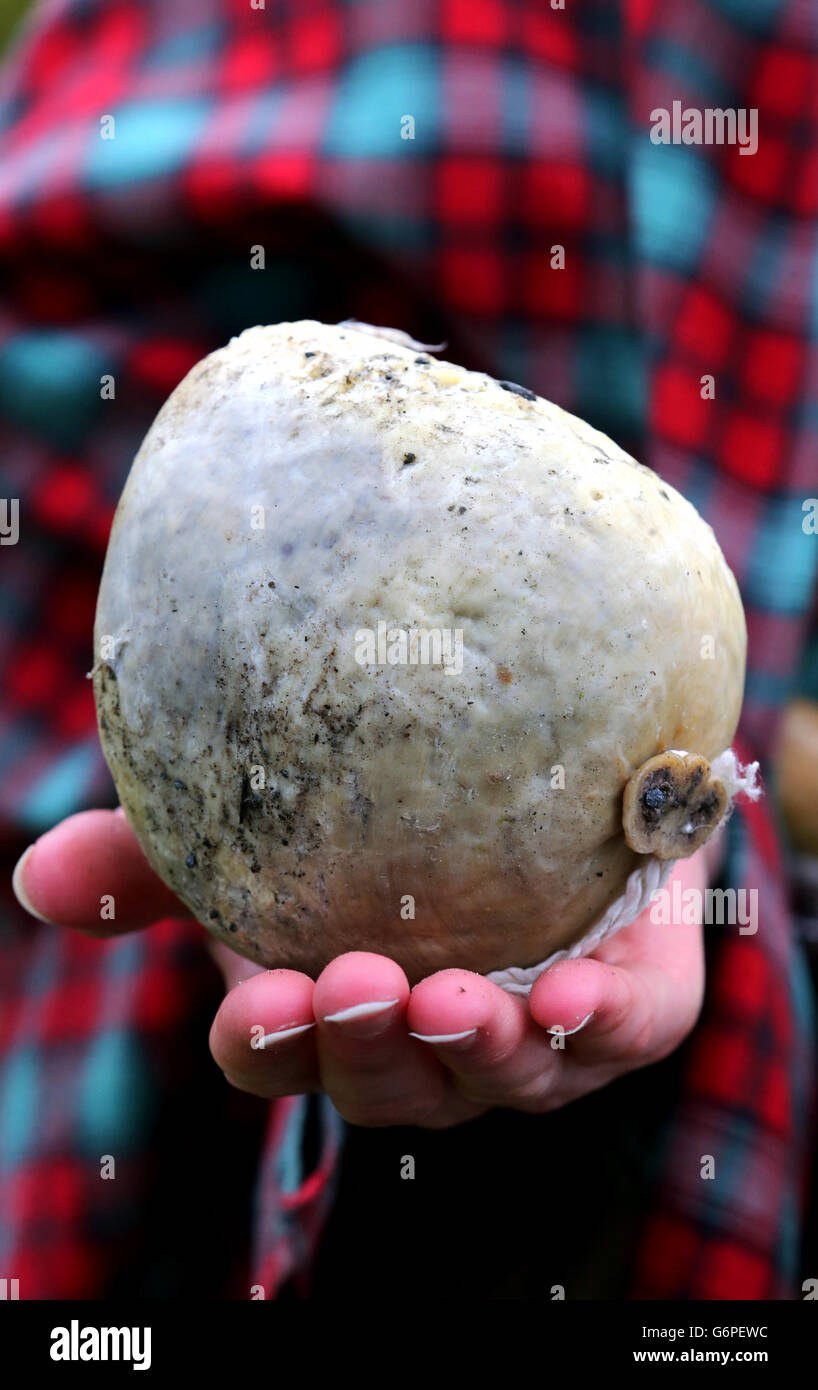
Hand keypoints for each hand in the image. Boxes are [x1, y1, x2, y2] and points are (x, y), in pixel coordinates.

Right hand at [12, 807, 707, 1127]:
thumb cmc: (387, 809)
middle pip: (387, 1081)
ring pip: (499, 1077)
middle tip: (356, 981)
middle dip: (369, 1045)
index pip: (283, 1055)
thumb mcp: (268, 819)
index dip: (270, 1044)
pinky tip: (575, 996)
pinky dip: (597, 1026)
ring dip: (477, 1047)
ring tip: (459, 992)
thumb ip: (157, 854)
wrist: (543, 760)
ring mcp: (530, 1037)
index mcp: (329, 1013)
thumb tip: (34, 874)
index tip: (260, 1001)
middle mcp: (425, 1043)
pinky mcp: (626, 1004)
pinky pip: (619, 1036)